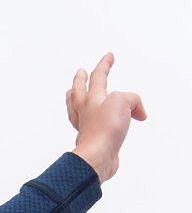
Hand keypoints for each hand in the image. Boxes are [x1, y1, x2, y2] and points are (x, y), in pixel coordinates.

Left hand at [66, 52, 146, 183]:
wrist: (97, 156)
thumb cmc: (104, 129)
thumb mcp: (122, 101)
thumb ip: (132, 100)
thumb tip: (138, 114)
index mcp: (92, 99)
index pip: (98, 77)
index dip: (104, 65)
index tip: (109, 56)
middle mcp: (86, 112)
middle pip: (78, 93)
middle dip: (79, 80)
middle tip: (80, 72)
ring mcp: (86, 127)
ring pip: (76, 110)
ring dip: (75, 100)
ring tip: (73, 95)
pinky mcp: (91, 141)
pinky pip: (87, 127)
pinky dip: (88, 122)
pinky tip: (91, 124)